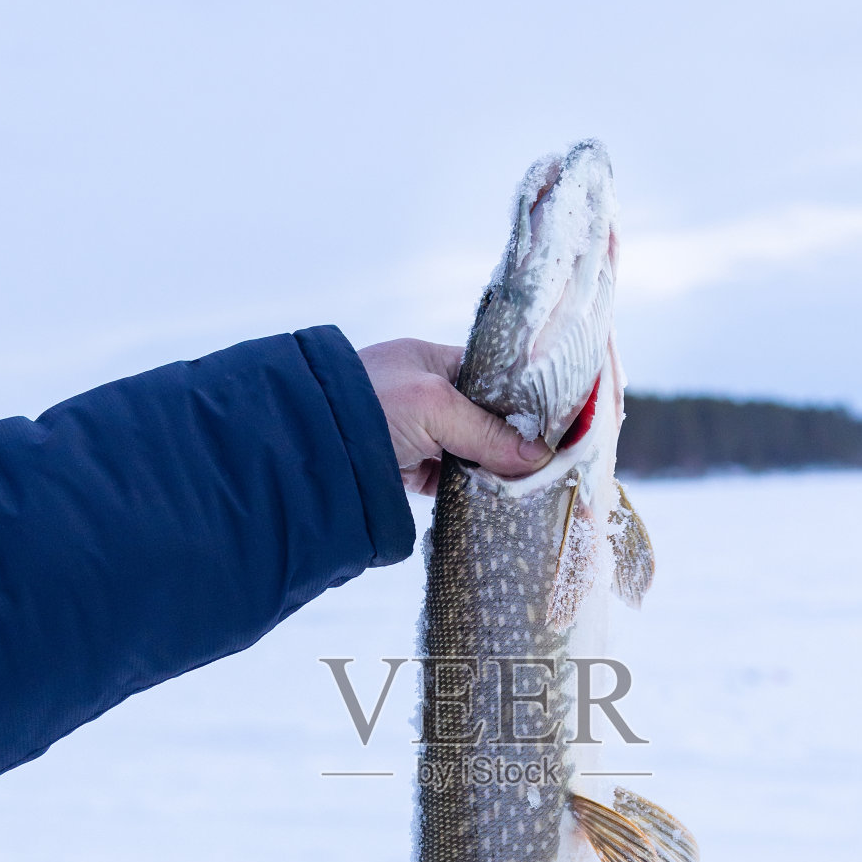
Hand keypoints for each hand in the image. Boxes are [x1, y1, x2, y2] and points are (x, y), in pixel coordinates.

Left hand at [357, 338, 550, 496]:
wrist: (304, 448)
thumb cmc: (366, 405)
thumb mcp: (433, 406)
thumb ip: (486, 431)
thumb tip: (539, 456)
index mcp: (432, 362)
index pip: (492, 377)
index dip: (524, 398)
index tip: (557, 422)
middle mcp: (424, 395)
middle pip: (484, 418)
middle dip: (512, 439)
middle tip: (550, 461)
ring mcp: (415, 434)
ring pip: (468, 452)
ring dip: (492, 468)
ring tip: (531, 484)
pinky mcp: (406, 471)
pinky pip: (448, 480)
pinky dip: (469, 490)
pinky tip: (496, 499)